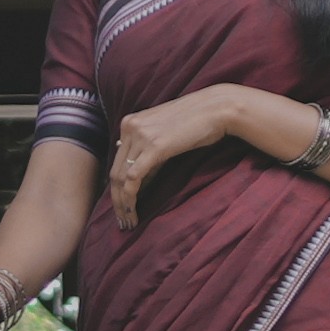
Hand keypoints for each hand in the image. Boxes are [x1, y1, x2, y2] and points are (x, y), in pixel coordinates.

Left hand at [109, 87, 261, 227]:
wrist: (216, 108)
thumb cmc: (196, 122)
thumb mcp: (164, 134)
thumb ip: (148, 151)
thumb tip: (137, 178)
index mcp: (129, 123)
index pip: (116, 162)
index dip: (116, 188)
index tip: (122, 207)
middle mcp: (130, 127)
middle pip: (114, 172)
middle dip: (117, 201)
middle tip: (123, 222)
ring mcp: (141, 136)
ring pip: (120, 178)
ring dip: (123, 204)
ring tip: (129, 222)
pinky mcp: (154, 146)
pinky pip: (133, 178)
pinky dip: (131, 198)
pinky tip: (135, 212)